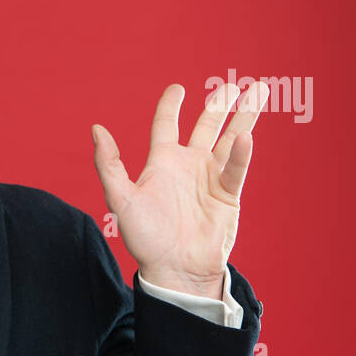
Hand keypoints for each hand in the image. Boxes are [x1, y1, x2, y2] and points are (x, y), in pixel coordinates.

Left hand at [91, 81, 267, 298]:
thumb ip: (109, 164)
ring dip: (244, 116)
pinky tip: (246, 135)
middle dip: (218, 105)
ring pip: (230, 139)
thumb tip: (97, 129)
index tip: (177, 89)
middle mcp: (188, 166)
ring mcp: (210, 178)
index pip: (166, 125)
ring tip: (258, 90)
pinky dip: (242, 153)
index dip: (170, 106)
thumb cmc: (145, 238)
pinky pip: (236, 168)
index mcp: (162, 162)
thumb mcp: (121, 199)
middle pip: (206, 126)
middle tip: (229, 85)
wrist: (174, 270)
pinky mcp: (228, 195)